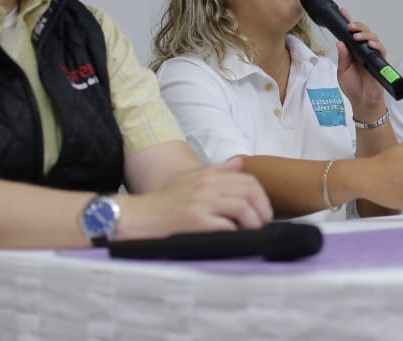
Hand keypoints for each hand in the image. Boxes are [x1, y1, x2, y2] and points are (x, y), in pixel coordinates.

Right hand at [119, 157, 272, 238]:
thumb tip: (240, 164)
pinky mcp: (195, 221)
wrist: (139, 217)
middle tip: (261, 224)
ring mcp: (201, 202)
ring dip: (252, 222)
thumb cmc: (166, 202)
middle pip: (250, 192)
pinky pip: (226, 226)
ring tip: (251, 233)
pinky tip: (234, 239)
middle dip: (262, 210)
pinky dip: (236, 233)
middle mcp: (207, 185)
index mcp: (209, 175)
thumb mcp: (191, 180)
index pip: (248, 180)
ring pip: (242, 207)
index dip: (262, 197)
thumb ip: (217, 171)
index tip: (262, 212)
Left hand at [334, 7, 387, 112]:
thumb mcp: (342, 71)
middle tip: (350, 26)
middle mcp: (362, 51)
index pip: (350, 34)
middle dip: (357, 26)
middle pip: (363, 32)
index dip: (348, 22)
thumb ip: (343, 57)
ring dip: (365, 34)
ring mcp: (372, 55)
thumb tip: (340, 42)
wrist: (363, 102)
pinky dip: (376, 45)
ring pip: (373, 38)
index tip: (343, 12)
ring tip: (357, 36)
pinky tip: (370, 44)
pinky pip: (380, 50)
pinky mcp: (380, 61)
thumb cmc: (353, 87)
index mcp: (352, 51)